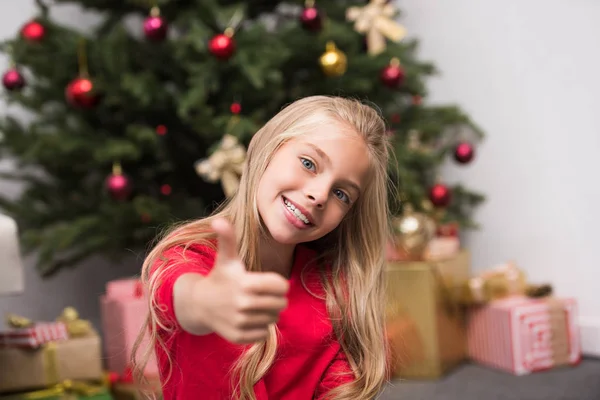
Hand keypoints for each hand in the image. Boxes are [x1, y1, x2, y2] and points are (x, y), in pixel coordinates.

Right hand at [202, 218, 289, 343]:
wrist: (199, 305)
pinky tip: (249, 319)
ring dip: (269, 313)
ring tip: (256, 306)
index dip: (280, 284)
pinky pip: (263, 333)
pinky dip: (260, 327)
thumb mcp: (226, 258)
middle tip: (263, 296)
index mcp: (245, 283)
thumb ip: (228, 238)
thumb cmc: (220, 277)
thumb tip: (219, 220)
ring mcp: (240, 322)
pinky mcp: (238, 337)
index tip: (269, 283)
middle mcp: (243, 304)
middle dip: (276, 299)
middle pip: (280, 304)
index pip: (282, 286)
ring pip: (273, 319)